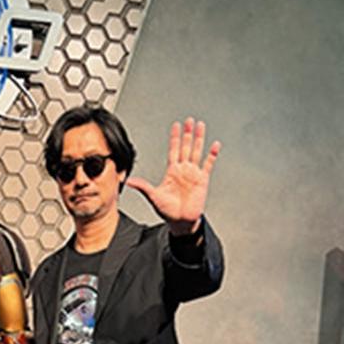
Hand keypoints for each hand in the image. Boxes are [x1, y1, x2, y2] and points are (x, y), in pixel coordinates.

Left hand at [126, 118, 220, 234]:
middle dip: (187, 134)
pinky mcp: (202, 180)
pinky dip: (211, 155)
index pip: (173, 150)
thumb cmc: (168, 211)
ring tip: (200, 126)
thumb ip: (143, 186)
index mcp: (172, 172)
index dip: (174, 138)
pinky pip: (208, 165)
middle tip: (188, 121)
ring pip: (196, 152)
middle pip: (186, 147)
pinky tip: (214, 145)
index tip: (175, 126)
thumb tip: (129, 181)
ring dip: (198, 139)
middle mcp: (183, 170)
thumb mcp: (153, 197)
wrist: (181, 222)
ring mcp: (193, 174)